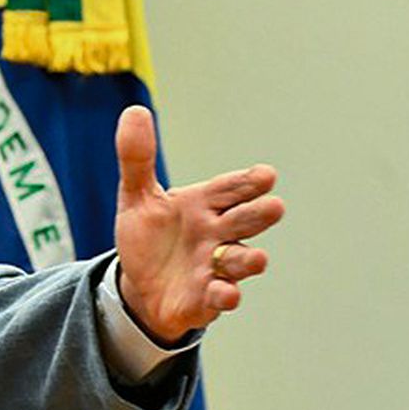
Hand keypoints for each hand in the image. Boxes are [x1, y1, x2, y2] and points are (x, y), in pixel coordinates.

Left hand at [113, 106, 285, 344]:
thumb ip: (137, 158)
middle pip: (245, 220)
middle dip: (258, 215)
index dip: (248, 182)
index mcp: (206, 204)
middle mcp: (218, 233)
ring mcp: (215, 267)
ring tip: (256, 258)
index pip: (232, 188)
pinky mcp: (205, 298)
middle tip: (274, 206)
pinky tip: (225, 293)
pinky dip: (224, 295)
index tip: (265, 175)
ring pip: (240, 261)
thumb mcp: (137, 196)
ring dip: (248, 260)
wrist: (139, 285)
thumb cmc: (149, 236)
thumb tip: (134, 110)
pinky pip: (220, 297)